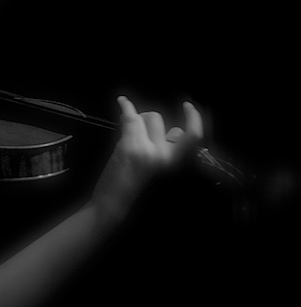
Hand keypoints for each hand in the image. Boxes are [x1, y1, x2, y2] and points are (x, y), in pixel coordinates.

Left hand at [91, 96, 203, 225]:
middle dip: (147, 121)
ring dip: (135, 120)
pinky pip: (129, 118)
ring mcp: (148, 150)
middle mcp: (166, 156)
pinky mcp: (129, 147)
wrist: (113, 206)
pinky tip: (122, 100)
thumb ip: (170, 152)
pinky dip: (125, 106)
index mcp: (176, 164)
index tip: (188, 106)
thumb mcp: (162, 172)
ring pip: (144, 117)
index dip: (194, 118)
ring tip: (128, 135)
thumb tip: (174, 130)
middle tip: (137, 136)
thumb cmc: (137, 192)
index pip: (194, 136)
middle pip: (159, 120)